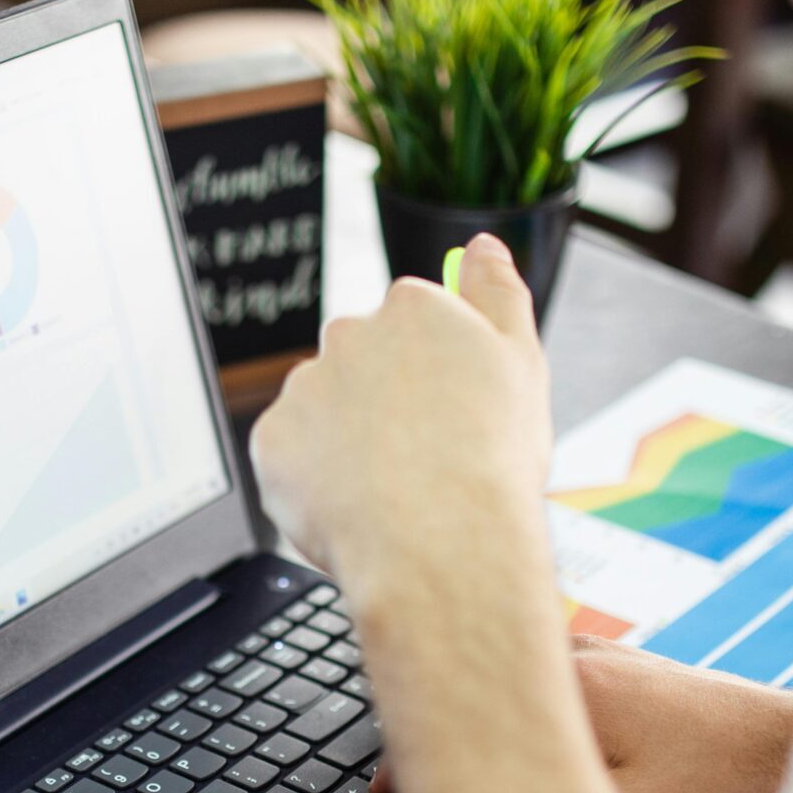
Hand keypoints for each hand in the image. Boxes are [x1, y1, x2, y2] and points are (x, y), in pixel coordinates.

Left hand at [249, 234, 552, 594]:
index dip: (435, 376)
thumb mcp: (522, 364)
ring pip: (325, 409)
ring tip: (392, 490)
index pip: (414, 326)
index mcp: (413, 308)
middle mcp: (350, 334)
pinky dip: (315, 478)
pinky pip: (292, 455)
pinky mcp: (271, 440)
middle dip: (386, 402)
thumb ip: (498, 294)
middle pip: (364, 364)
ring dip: (348, 439)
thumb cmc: (489, 465)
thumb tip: (484, 246)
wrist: (440, 547)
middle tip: (424, 457)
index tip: (450, 413)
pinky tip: (355, 505)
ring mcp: (305, 387)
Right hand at [375, 636, 792, 792]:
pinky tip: (517, 728)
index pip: (465, 713)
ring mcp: (602, 654)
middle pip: (480, 682)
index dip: (413, 760)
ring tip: (450, 749)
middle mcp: (577, 656)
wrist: (787, 747)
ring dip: (480, 708)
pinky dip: (517, 700)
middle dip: (438, 727)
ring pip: (512, 675)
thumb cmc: (718, 781)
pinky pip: (546, 677)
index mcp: (570, 686)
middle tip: (407, 774)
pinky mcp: (625, 665)